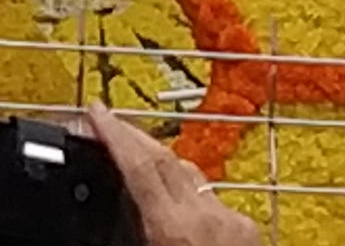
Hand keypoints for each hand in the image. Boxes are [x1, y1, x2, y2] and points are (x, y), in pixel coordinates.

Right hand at [86, 100, 262, 245]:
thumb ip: (127, 231)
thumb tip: (109, 214)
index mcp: (175, 231)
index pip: (140, 165)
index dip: (114, 133)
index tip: (94, 113)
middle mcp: (207, 218)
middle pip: (164, 158)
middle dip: (133, 136)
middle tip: (107, 125)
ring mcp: (232, 222)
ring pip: (190, 174)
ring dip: (160, 162)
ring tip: (135, 158)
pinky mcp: (249, 231)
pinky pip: (211, 198)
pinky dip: (187, 191)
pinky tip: (174, 201)